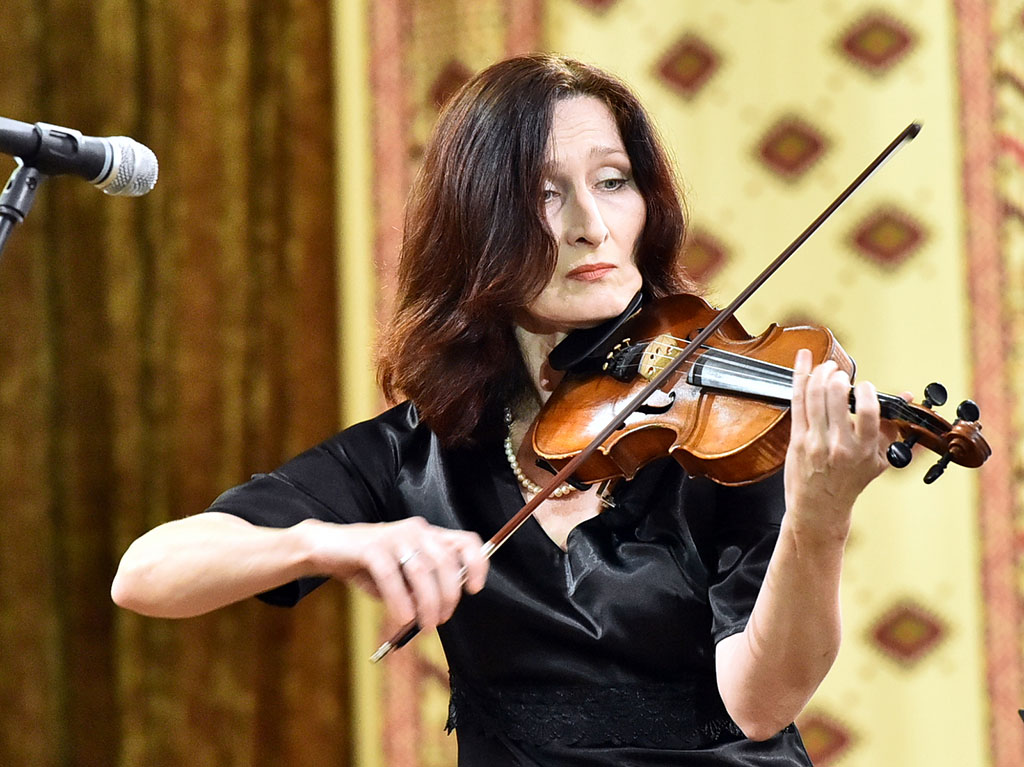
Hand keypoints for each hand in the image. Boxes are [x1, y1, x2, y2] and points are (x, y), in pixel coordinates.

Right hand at [297, 517, 488, 631]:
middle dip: (448, 597)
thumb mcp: (402, 577)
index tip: (474, 590)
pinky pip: (392, 576)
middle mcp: (416, 530)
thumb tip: (437, 612)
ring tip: (423, 626)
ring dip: (427, 604)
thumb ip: (421, 589)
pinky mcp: (371, 546)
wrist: (327, 548)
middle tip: (439, 620)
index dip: (477, 564)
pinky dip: (400, 601)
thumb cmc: (369, 565)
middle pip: (446, 563)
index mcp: (428, 535)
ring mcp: (394, 536)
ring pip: (422, 571)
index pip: (466, 541)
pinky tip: (403, 618)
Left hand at [784, 349, 893, 535]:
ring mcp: (815, 442)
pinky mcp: (797, 439)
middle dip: (838, 376)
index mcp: (864, 449)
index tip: (865, 386)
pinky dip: (800, 376)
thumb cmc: (850, 482)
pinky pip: (798, 401)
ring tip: (827, 368)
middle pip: (836, 396)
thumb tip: (908, 398)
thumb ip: (894, 428)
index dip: (866, 391)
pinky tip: (804, 360)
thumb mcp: (880, 460)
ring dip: (820, 373)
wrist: (819, 507)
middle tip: (840, 372)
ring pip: (815, 395)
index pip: (869, 412)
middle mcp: (839, 446)